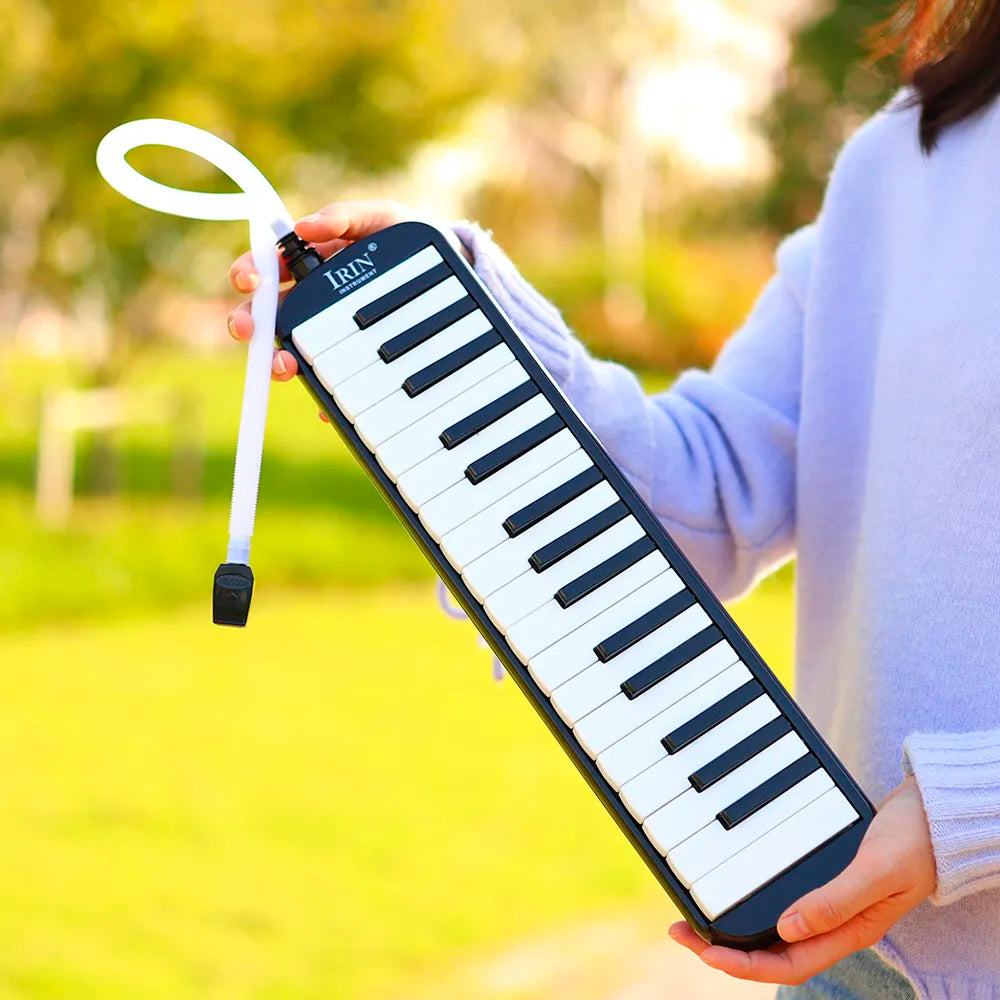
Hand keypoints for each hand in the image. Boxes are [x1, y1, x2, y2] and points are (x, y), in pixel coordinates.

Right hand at [226, 199, 423, 419]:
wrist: (450, 275)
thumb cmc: (407, 243)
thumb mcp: (383, 219)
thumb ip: (347, 216)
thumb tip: (305, 225)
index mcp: (311, 265)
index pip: (266, 269)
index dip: (248, 274)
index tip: (248, 281)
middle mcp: (311, 302)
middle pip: (266, 315)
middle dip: (247, 323)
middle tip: (247, 330)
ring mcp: (328, 335)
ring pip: (289, 351)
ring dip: (279, 361)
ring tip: (285, 366)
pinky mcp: (350, 365)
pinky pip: (330, 385)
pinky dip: (324, 397)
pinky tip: (325, 403)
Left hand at [669, 776, 935, 985]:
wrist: (936, 812)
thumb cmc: (914, 841)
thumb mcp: (875, 870)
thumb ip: (835, 899)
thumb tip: (787, 927)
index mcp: (849, 931)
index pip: (787, 963)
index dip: (743, 965)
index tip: (704, 951)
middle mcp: (834, 922)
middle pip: (772, 950)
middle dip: (724, 949)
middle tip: (682, 931)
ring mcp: (829, 902)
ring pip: (773, 928)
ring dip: (734, 927)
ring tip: (696, 914)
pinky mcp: (825, 880)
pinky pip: (783, 899)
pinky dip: (753, 898)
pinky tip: (732, 884)